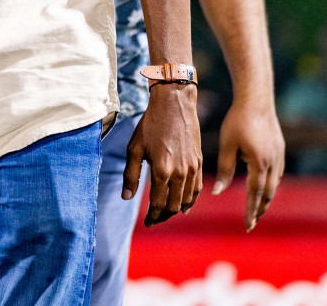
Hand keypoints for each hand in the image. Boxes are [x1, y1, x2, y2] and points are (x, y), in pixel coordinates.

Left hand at [125, 83, 201, 226]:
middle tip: (155, 219)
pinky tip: (184, 205)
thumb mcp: (134, 148)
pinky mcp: (200, 162)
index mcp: (162, 170)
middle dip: (163, 216)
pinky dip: (191, 200)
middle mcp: (180, 172)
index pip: (158, 204)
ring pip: (187, 200)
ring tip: (166, 212)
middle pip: (173, 205)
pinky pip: (198, 189)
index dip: (152, 217)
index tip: (147, 222)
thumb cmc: (150, 125)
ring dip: (176, 209)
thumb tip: (126, 197)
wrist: (174, 104)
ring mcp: (192, 168)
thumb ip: (130, 174)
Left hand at [214, 100, 284, 230]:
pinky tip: (264, 186)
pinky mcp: (280, 149)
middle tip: (252, 222)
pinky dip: (271, 184)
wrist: (256, 100)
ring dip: (266, 198)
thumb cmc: (237, 121)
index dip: (251, 212)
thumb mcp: (227, 145)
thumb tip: (217, 192)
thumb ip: (224, 170)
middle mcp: (272, 163)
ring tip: (258, 209)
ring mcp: (279, 156)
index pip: (255, 195)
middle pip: (268, 194)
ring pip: (274, 184)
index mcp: (259, 164)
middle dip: (260, 209)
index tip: (247, 226)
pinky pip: (277, 173)